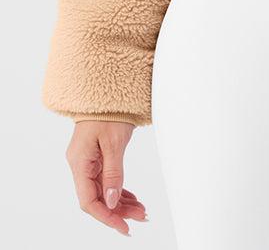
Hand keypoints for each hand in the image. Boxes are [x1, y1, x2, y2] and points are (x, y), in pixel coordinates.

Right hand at [66, 121, 147, 235]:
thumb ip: (113, 173)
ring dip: (121, 202)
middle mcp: (80, 165)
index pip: (88, 201)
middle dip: (118, 211)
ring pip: (103, 190)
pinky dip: (119, 190)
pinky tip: (131, 197)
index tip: (124, 226)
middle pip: (97, 198)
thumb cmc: (109, 111)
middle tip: (141, 217)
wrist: (106, 90)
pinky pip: (105, 180)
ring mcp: (88, 161)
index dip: (106, 217)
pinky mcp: (96, 157)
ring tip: (141, 210)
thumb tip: (112, 202)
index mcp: (80, 163)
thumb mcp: (114, 142)